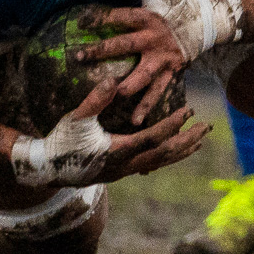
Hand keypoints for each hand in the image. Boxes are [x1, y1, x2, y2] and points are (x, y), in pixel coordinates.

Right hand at [10, 78, 208, 187]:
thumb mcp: (75, 118)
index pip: (152, 138)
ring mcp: (123, 172)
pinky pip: (151, 165)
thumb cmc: (61, 141)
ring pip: (159, 163)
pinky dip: (166, 157)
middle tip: (206, 128)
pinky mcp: (120, 172)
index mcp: (117, 152)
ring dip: (180, 151)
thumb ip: (95, 100)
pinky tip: (175, 152)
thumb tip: (111, 81)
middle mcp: (125, 166)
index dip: (172, 125)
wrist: (47, 168)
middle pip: (164, 155)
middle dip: (186, 141)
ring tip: (199, 141)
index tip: (188, 111)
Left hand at [74, 0, 243, 124]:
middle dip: (101, 52)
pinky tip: (135, 121)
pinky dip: (148, 106)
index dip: (99, 18)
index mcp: (147, 16)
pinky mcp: (172, 71)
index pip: (119, 16)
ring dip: (127, 86)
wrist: (209, 18)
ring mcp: (163, 58)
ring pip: (143, 75)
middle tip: (79, 58)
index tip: (80, 22)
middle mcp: (154, 38)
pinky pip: (158, 91)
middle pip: (124, 46)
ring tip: (111, 96)